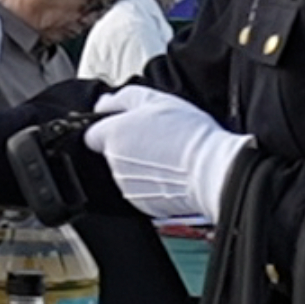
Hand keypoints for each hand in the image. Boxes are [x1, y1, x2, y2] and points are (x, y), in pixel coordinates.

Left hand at [87, 85, 251, 223]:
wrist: (213, 172)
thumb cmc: (189, 136)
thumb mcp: (157, 99)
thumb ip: (122, 99)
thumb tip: (104, 104)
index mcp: (113, 136)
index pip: (90, 134)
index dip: (107, 129)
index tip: (124, 127)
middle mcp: (114, 164)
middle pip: (110, 153)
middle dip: (128, 147)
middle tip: (156, 139)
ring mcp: (127, 187)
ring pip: (125, 173)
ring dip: (140, 166)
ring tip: (168, 156)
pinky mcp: (142, 204)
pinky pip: (140, 191)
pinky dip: (152, 184)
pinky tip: (171, 173)